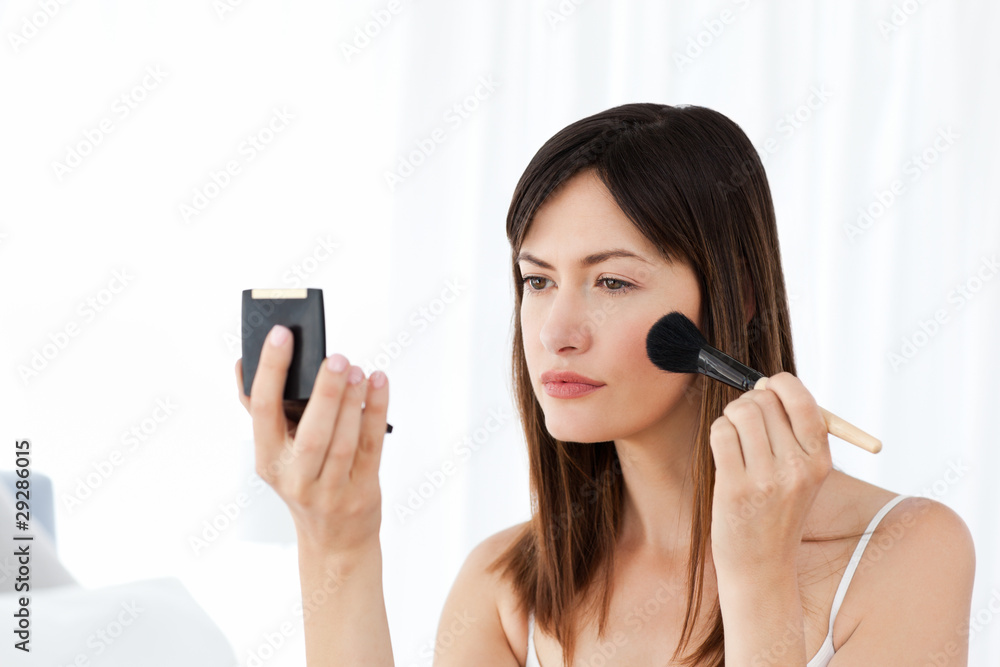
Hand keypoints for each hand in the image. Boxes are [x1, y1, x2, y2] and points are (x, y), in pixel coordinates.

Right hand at [234, 325, 389, 555]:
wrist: (334, 540)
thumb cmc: (305, 483)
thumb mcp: (277, 453)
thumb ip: (268, 411)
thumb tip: (245, 364)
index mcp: (268, 460)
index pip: (262, 411)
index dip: (270, 370)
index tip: (280, 335)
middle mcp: (296, 478)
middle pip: (311, 433)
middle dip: (324, 393)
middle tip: (335, 358)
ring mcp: (331, 489)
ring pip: (343, 442)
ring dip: (352, 402)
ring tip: (357, 369)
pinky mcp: (362, 491)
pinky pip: (371, 447)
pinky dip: (376, 412)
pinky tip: (378, 384)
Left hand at [708, 372, 831, 574]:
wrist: (761, 565)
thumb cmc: (777, 510)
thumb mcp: (802, 474)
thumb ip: (792, 429)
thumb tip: (767, 381)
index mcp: (820, 460)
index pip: (801, 399)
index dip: (779, 384)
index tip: (767, 389)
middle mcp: (798, 467)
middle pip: (765, 401)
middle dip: (750, 403)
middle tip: (747, 424)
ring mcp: (767, 479)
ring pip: (740, 412)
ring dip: (731, 418)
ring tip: (735, 439)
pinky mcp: (736, 488)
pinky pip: (721, 432)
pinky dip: (719, 433)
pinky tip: (724, 451)